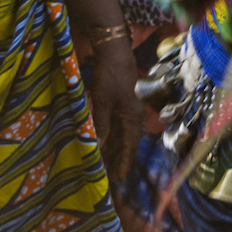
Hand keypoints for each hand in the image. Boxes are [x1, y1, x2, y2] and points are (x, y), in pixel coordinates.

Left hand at [87, 38, 141, 183]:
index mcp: (133, 117)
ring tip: (106, 164)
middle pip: (128, 142)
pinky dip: (111, 137)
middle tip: (112, 176)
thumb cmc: (109, 77)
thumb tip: (97, 145)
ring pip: (122, 135)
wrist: (115, 53)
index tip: (118, 177)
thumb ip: (101, 125)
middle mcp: (134, 116)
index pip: (130, 145)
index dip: (124, 161)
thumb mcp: (102, 102)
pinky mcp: (122, 103)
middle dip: (120, 159)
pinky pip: (118, 126)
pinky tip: (103, 143)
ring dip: (115, 149)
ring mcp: (129, 109)